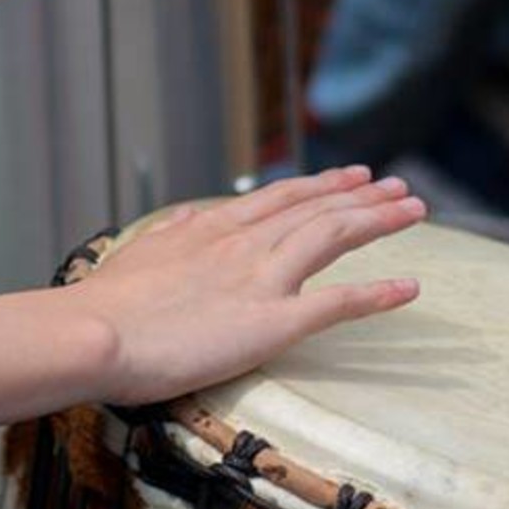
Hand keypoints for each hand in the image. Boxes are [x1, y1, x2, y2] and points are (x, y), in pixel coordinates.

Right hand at [73, 167, 427, 405]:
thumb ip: (171, 232)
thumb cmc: (106, 303)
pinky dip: (377, 294)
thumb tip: (190, 212)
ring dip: (377, 222)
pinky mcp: (271, 322)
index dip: (320, 185)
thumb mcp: (138, 252)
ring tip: (413, 210)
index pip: (279, 198)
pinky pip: (336, 303)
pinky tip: (410, 288)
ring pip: (332, 238)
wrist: (95, 333)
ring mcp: (260, 279)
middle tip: (398, 186)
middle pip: (316, 210)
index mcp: (211, 228)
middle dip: (362, 196)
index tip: (351, 175)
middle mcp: (243, 244)